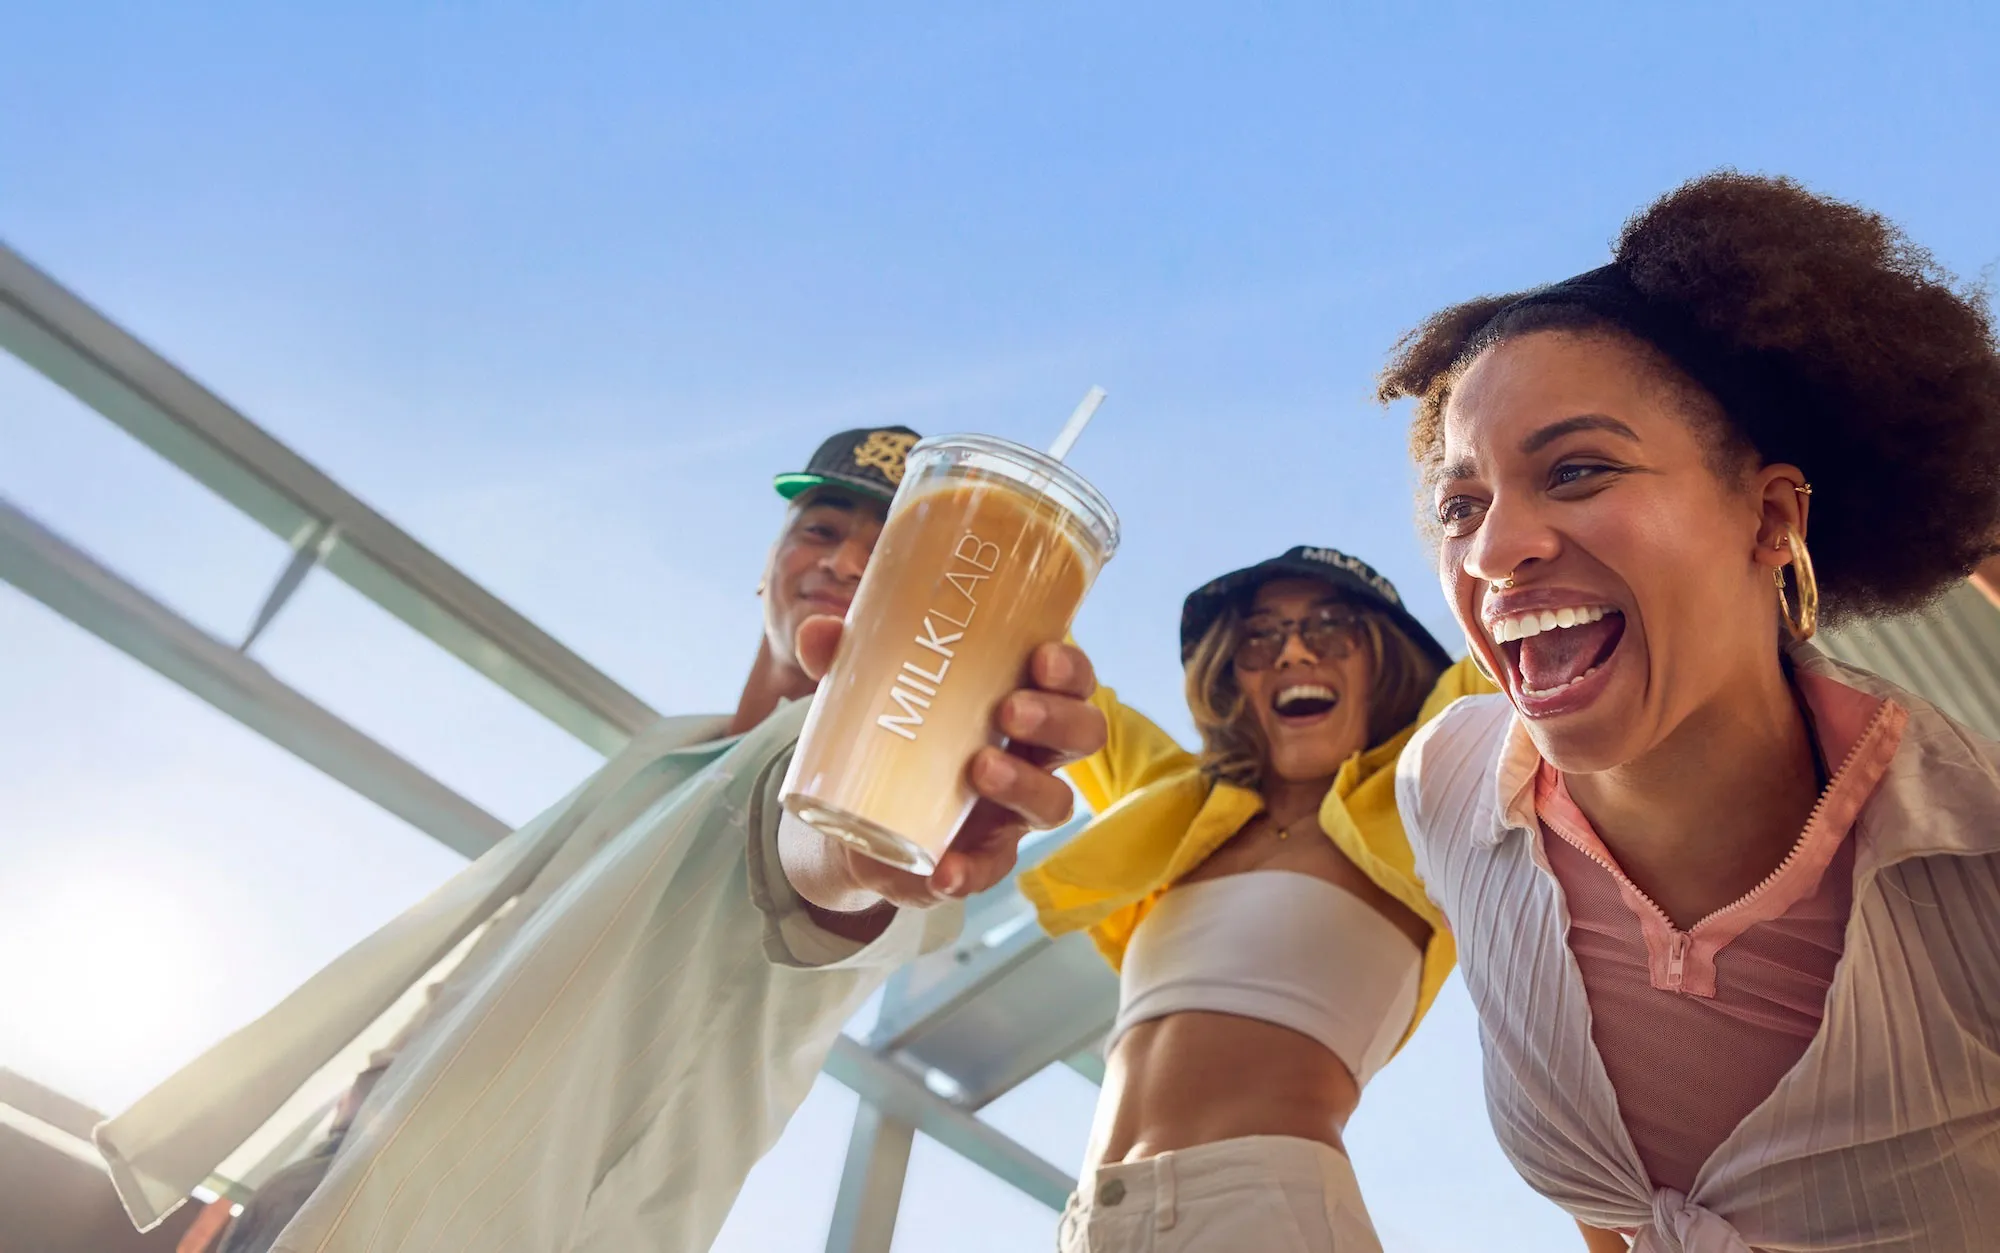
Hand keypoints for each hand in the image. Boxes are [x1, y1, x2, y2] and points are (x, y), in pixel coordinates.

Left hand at [793, 616, 1104, 909]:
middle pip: (1081, 735)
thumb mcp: (867, 690)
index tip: (1041, 656)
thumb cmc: (890, 733)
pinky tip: (945, 869)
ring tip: (980, 769)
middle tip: (1010, 710)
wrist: (855, 817)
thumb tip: (819, 631)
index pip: (1071, 681)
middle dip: (1057, 719)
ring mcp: (1012, 811)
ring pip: (1054, 802)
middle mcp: (1030, 755)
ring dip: (1025, 784)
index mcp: (1018, 700)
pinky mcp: (980, 858)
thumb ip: (846, 659)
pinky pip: (991, 870)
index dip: (1070, 669)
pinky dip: (970, 871)